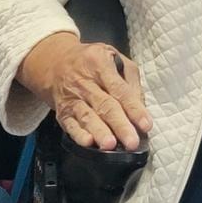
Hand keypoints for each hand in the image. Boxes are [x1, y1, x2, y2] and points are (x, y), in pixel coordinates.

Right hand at [19, 31, 151, 150]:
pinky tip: (88, 143)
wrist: (55, 63)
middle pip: (104, 105)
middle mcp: (84, 81)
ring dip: (99, 132)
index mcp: (99, 63)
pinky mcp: (62, 112)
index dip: (133, 108)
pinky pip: (70, 125)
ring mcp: (72, 97)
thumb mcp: (113, 57)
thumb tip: (140, 106)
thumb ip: (130, 79)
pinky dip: (79, 135)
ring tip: (111, 145)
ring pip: (87, 116)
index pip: (119, 89)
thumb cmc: (91, 61)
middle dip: (119, 125)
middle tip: (132, 142)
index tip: (146, 125)